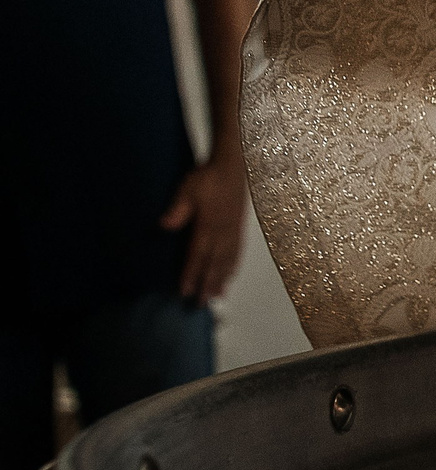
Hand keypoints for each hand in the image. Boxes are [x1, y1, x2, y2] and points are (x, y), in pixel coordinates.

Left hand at [165, 145, 246, 302]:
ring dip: (222, 279)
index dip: (191, 274)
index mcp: (209, 225)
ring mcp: (233, 230)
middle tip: (202, 304)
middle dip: (208, 284)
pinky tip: (230, 273)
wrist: (233, 166)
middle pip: (215, 263)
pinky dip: (233, 266)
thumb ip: (178, 208)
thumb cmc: (207, 177)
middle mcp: (223, 232)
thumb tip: (163, 225)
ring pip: (227, 260)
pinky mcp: (239, 227)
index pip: (198, 254)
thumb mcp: (188, 188)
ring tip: (217, 296)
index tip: (185, 291)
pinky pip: (237, 251)